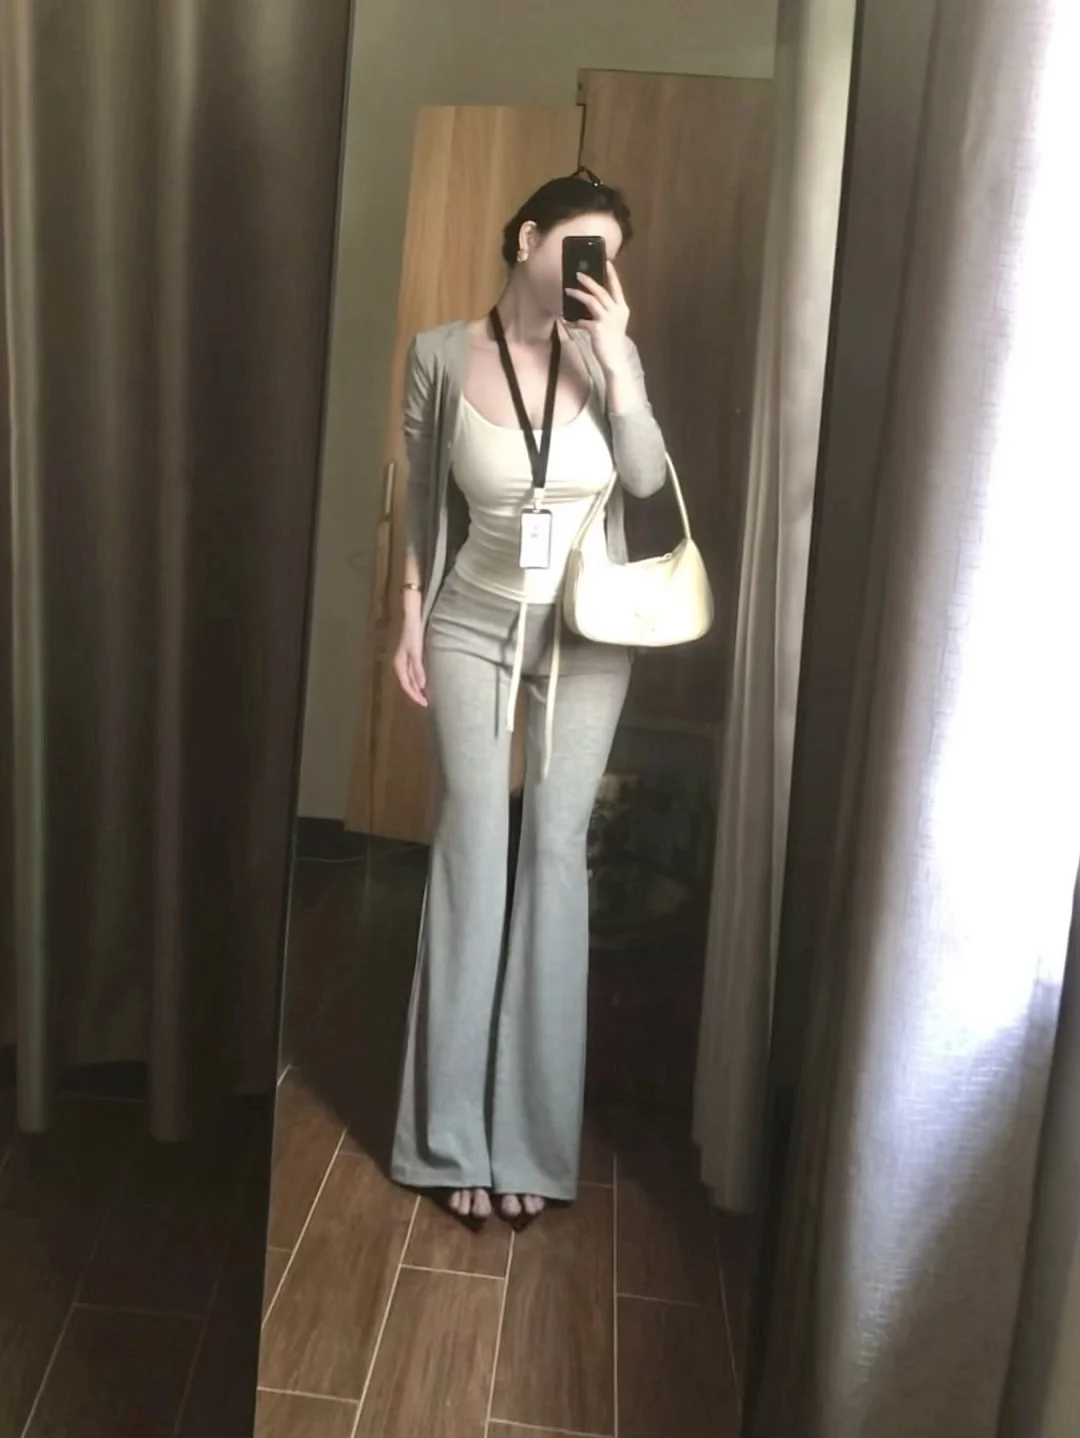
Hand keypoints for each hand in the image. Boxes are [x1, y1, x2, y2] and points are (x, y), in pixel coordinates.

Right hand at [393, 617, 427, 706]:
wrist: (412, 620)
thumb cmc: (412, 635)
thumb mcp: (416, 653)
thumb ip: (418, 669)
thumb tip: (421, 686)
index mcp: (399, 665)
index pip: (406, 685)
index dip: (415, 695)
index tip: (424, 703)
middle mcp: (400, 665)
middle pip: (408, 684)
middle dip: (416, 694)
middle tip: (427, 703)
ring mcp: (405, 661)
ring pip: (410, 680)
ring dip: (418, 689)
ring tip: (426, 697)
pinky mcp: (410, 657)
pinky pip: (413, 674)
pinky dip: (418, 681)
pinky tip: (425, 684)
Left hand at [564, 261, 631, 377]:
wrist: (615, 361)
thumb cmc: (612, 342)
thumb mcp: (614, 324)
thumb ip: (606, 312)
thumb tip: (590, 304)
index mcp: (622, 309)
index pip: (617, 288)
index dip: (611, 274)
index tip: (606, 262)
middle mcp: (616, 312)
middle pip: (601, 291)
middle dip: (589, 281)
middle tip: (578, 274)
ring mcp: (607, 320)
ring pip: (591, 301)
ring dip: (578, 294)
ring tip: (568, 290)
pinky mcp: (597, 329)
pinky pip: (582, 321)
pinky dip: (573, 321)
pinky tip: (566, 321)